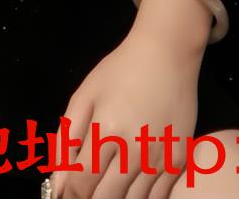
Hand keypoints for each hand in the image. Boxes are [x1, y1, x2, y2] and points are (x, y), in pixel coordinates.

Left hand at [47, 28, 199, 198]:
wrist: (167, 53)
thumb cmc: (121, 71)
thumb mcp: (85, 95)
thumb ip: (66, 140)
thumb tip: (58, 185)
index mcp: (106, 131)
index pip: (82, 184)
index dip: (69, 196)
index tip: (68, 194)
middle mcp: (134, 150)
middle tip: (89, 188)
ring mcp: (160, 158)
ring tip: (110, 185)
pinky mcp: (179, 160)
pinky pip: (159, 198)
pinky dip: (142, 198)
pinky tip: (133, 187)